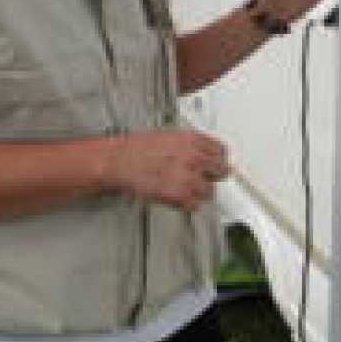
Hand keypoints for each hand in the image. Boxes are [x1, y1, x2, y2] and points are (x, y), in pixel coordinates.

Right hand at [106, 129, 229, 211]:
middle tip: (204, 178)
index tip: (216, 163)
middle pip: (221, 170)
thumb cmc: (137, 148)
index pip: (221, 150)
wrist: (120, 161)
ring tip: (184, 189)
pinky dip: (187, 204)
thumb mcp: (168, 136)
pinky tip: (176, 197)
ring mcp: (188, 177)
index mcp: (192, 139)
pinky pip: (194, 205)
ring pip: (209, 191)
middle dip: (213, 175)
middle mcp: (194, 157)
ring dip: (199, 192)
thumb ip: (189, 145)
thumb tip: (202, 153)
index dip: (218, 158)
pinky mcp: (180, 196)